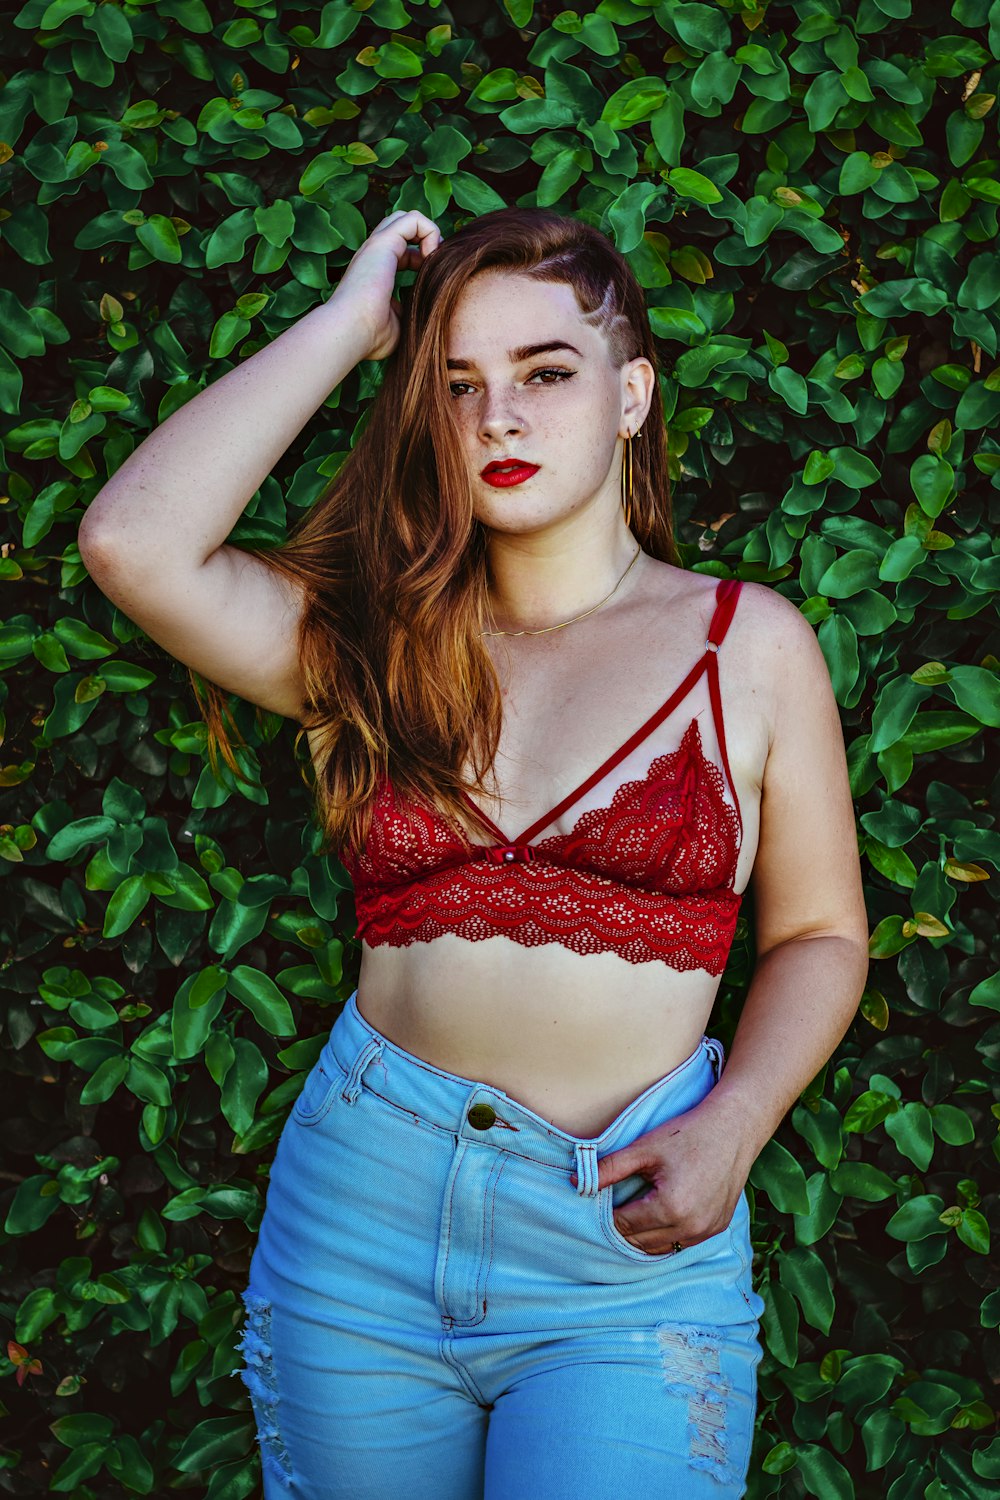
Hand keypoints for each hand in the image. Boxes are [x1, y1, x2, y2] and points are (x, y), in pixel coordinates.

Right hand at [332, 209, 442, 361]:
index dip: (422, 261)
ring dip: (428, 234)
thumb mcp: (395, 323)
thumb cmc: (369, 335)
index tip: (430, 281)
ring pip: (407, 216)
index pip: (402, 250)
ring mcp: (377, 245)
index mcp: (375, 271)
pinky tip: (430, 258)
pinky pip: (414, 219)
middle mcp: (374, 254)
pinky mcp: (383, 242)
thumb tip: (415, 311)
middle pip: (402, 226)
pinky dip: (430, 232)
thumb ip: (404, 312)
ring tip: (432, 260)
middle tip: (433, 266)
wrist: (350, 331)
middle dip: (425, 240)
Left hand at [571, 1093, 751, 1255]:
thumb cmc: (688, 1134)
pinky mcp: (717, 1229)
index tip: (600, 1201)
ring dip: (643, 1235)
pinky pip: (682, 1242)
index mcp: (670, 1208)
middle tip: (613, 1207)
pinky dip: (666, 1234)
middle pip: (640, 1241)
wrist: (733, 1129)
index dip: (607, 1215)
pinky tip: (657, 1216)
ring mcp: (706, 1231)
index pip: (624, 1225)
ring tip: (633, 1212)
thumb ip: (610, 1167)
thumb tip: (577, 1181)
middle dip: (623, 1228)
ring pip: (660, 1247)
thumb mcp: (645, 1148)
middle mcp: (691, 1227)